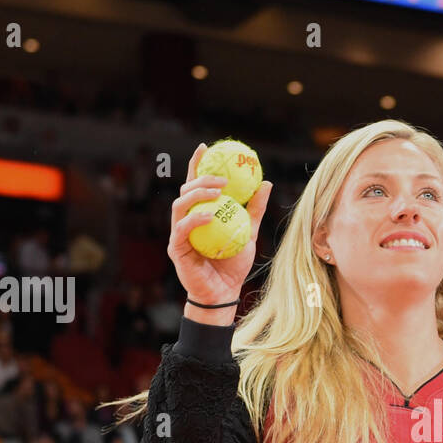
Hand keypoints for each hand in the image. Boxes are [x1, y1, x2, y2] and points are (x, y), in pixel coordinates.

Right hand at [171, 143, 272, 320]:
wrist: (223, 293)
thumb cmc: (233, 265)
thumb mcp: (249, 233)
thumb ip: (254, 210)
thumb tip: (266, 182)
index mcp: (200, 213)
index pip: (196, 184)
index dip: (197, 164)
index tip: (206, 148)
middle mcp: (185, 220)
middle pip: (186, 190)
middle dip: (200, 178)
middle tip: (221, 177)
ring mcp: (178, 233)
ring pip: (180, 205)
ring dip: (198, 194)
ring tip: (218, 191)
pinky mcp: (176, 248)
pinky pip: (182, 228)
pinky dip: (196, 218)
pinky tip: (211, 214)